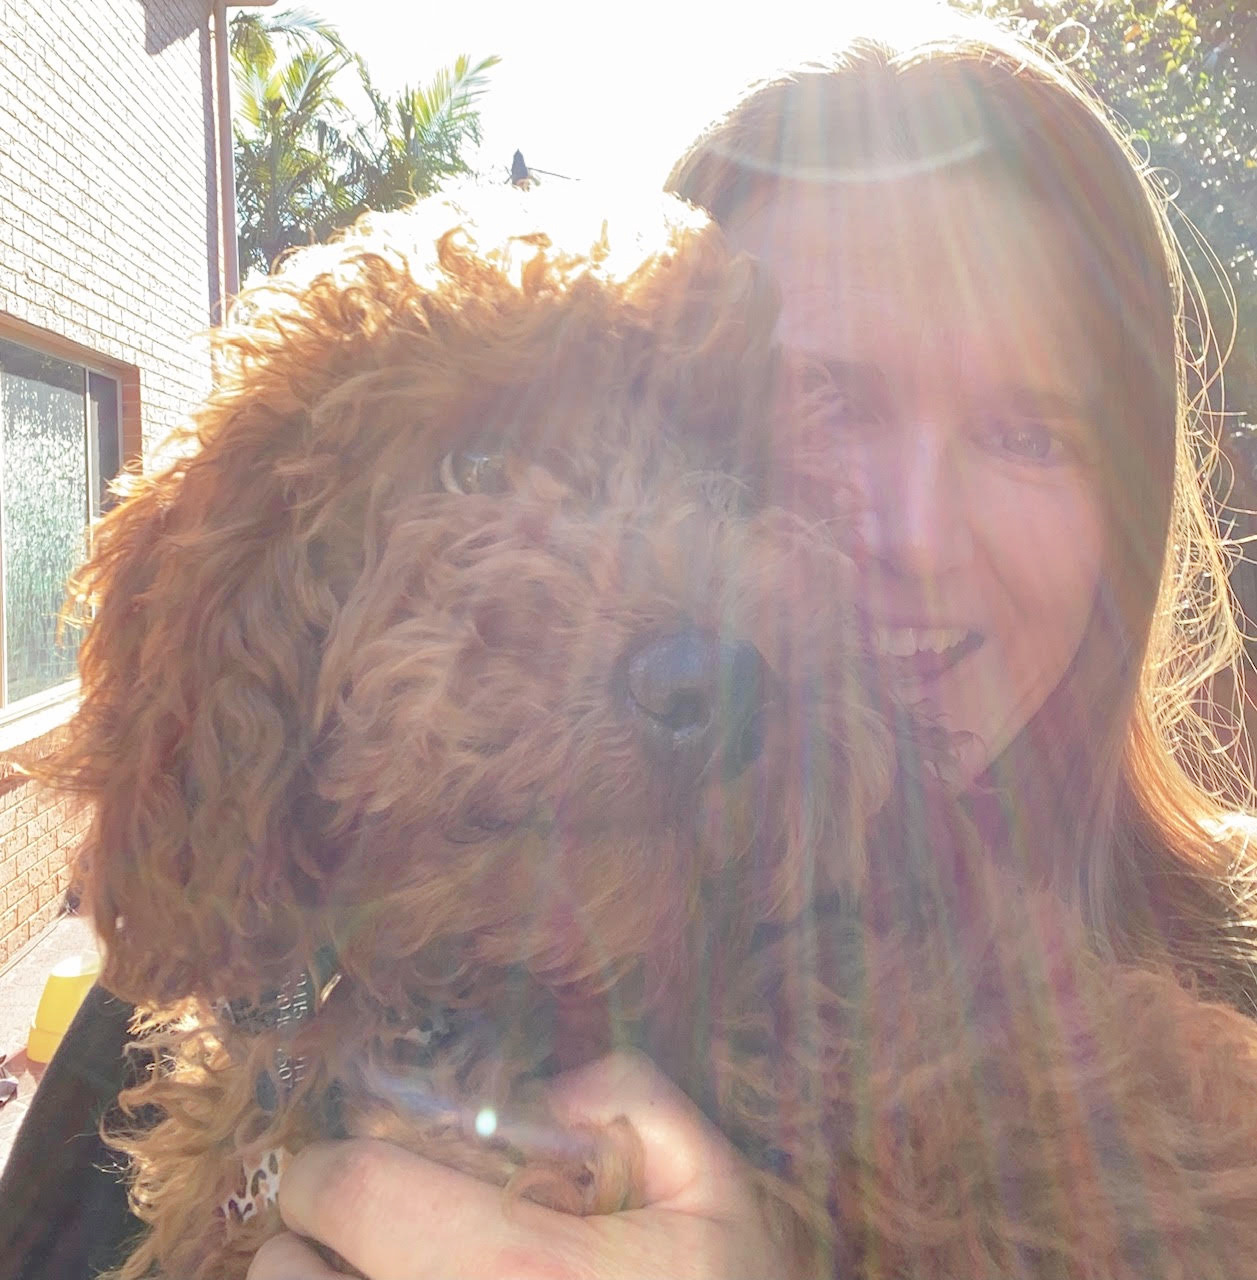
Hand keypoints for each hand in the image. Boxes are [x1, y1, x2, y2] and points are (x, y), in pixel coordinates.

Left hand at [246, 1050, 788, 1278]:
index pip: (346, 1186)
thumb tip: (533, 1090)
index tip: (371, 1159)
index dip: (340, 1158)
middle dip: (320, 1232)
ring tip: (392, 1278)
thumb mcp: (709, 1183)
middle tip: (379, 1230)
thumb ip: (626, 1094)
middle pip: (285, 1268)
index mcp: (511, 1265)